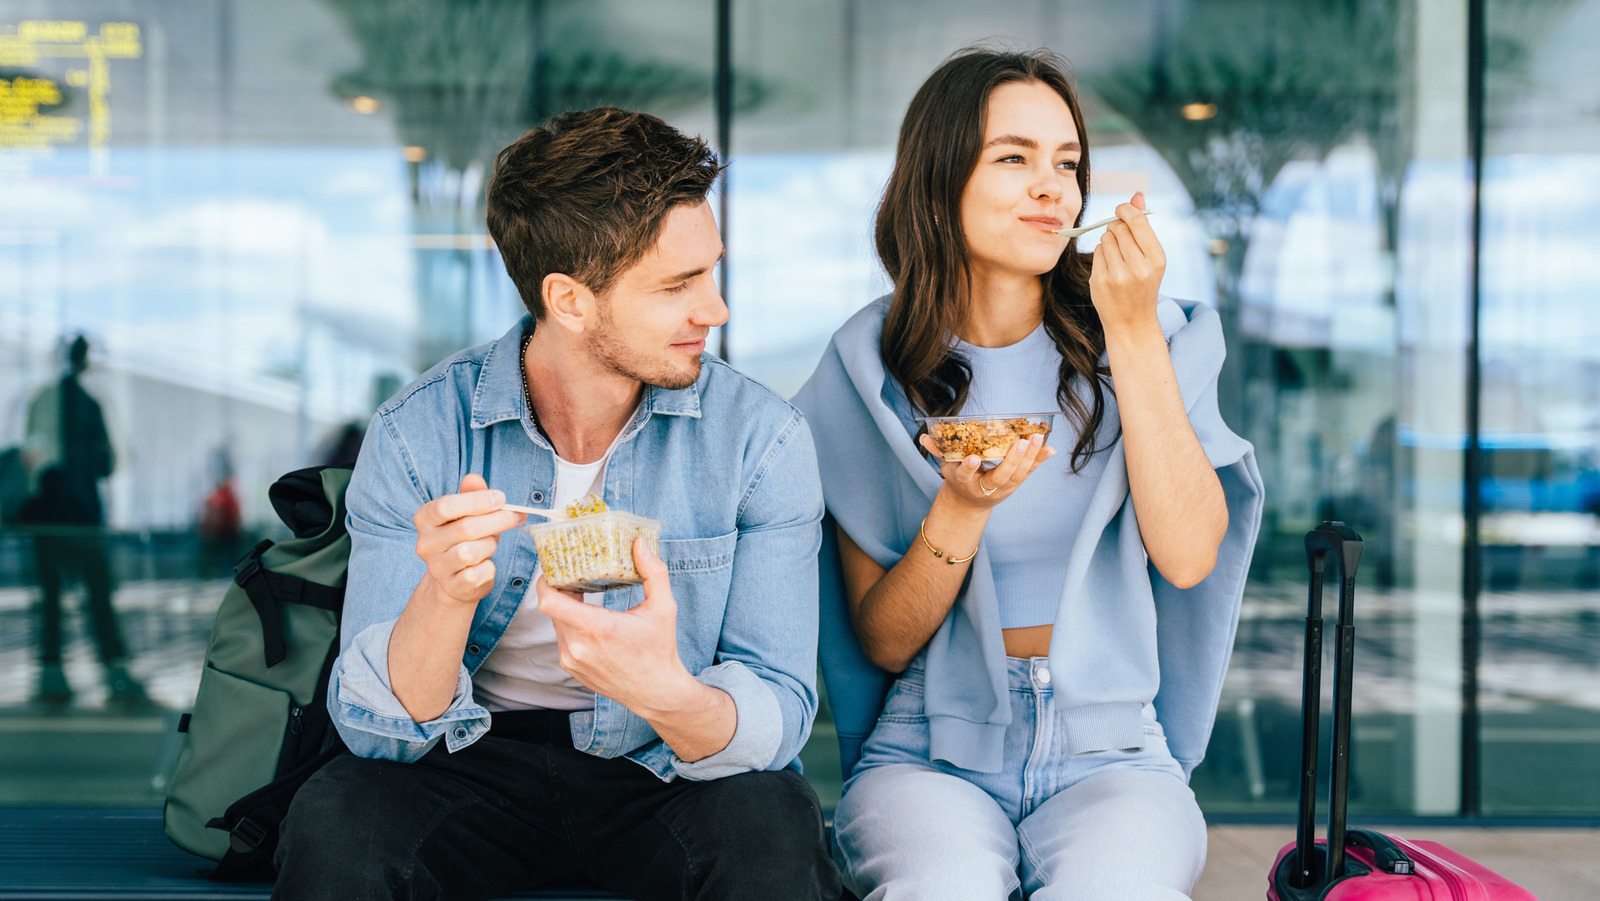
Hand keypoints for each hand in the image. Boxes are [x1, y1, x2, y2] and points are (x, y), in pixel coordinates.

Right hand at [412, 474, 525, 604]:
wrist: (456, 580)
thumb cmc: (465, 539)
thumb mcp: (468, 513)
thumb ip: (471, 494)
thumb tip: (474, 478)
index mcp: (425, 519)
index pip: (445, 506)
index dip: (477, 500)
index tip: (501, 498)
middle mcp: (424, 544)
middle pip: (465, 528)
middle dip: (497, 520)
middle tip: (515, 516)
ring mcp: (436, 568)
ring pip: (470, 552)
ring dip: (490, 545)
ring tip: (492, 543)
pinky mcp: (452, 587)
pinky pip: (477, 574)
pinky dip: (489, 568)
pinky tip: (487, 564)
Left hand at [537, 537, 693, 712]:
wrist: (657, 692)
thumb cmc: (660, 650)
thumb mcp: (664, 608)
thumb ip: (654, 573)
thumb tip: (641, 545)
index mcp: (598, 629)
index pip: (550, 602)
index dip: (545, 582)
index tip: (553, 568)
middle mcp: (579, 647)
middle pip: (552, 609)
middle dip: (560, 590)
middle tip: (572, 574)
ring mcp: (572, 661)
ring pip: (556, 624)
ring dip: (565, 609)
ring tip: (581, 595)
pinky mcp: (572, 669)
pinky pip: (562, 639)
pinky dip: (570, 626)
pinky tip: (587, 620)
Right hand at [918, 431, 1053, 509]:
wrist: (970, 503)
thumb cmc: (959, 478)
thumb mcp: (946, 467)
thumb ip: (937, 451)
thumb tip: (924, 436)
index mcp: (965, 481)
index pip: (965, 475)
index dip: (969, 468)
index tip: (973, 458)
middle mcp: (985, 487)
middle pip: (1000, 476)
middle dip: (1011, 460)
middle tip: (1019, 442)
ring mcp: (1003, 488)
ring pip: (1019, 474)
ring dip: (1030, 457)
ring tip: (1038, 437)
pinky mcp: (1016, 484)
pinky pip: (1030, 472)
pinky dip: (1040, 460)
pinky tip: (1051, 449)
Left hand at [1089, 192, 1165, 334]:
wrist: (1132, 322)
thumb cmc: (1143, 284)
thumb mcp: (1151, 257)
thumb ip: (1144, 226)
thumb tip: (1137, 195)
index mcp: (1156, 258)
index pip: (1136, 221)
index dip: (1125, 210)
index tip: (1121, 210)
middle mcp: (1138, 267)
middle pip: (1118, 227)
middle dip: (1116, 227)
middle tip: (1121, 239)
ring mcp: (1117, 275)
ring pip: (1105, 238)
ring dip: (1108, 241)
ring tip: (1118, 257)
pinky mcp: (1100, 281)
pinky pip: (1097, 252)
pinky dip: (1102, 254)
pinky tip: (1109, 268)